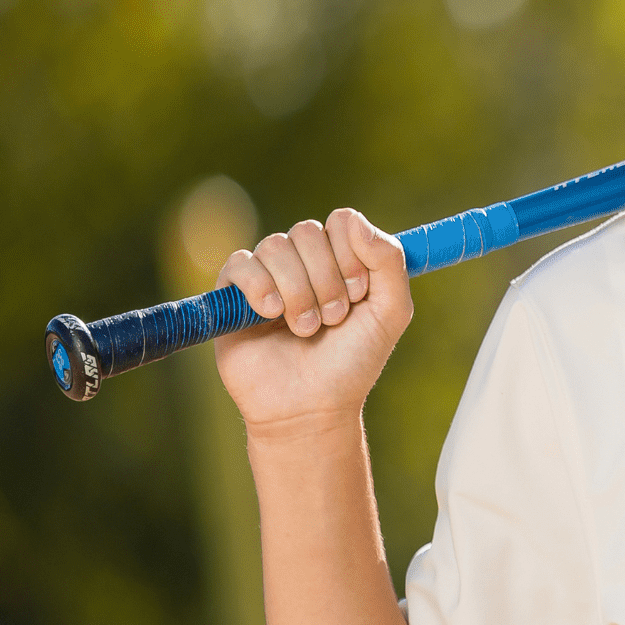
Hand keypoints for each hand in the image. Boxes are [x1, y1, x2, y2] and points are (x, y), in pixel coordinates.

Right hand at [211, 208, 412, 433]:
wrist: (311, 406)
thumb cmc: (352, 363)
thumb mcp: (389, 313)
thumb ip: (388, 261)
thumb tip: (352, 218)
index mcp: (342, 260)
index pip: (342, 221)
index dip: (350, 253)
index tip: (359, 294)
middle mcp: (305, 262)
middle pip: (308, 231)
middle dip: (325, 279)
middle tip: (333, 319)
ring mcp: (269, 275)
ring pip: (276, 246)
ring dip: (297, 291)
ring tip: (306, 329)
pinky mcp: (234, 293)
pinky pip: (241, 263)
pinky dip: (259, 287)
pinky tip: (271, 315)